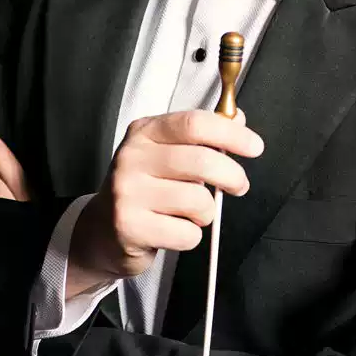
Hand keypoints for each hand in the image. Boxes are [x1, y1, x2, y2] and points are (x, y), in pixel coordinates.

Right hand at [67, 106, 263, 297]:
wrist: (101, 230)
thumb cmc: (144, 189)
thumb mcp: (166, 153)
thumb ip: (201, 136)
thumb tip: (237, 118)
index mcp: (145, 132)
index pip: (194, 124)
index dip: (231, 135)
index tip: (254, 147)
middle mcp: (132, 157)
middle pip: (201, 161)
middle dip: (232, 176)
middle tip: (238, 185)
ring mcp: (128, 192)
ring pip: (197, 201)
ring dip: (207, 212)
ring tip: (193, 214)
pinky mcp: (129, 226)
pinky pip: (186, 234)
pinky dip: (190, 236)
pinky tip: (173, 231)